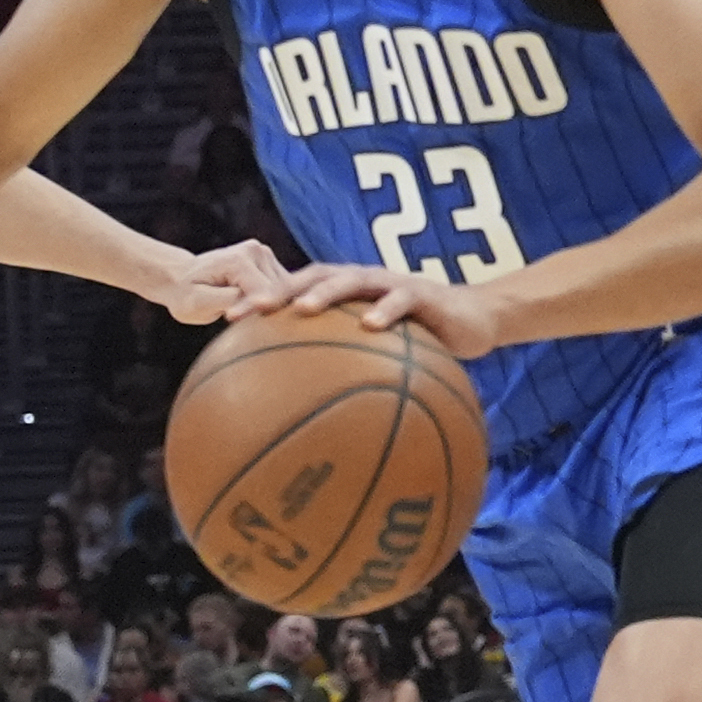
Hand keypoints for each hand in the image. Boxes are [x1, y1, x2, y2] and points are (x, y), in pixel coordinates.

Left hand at [155, 239, 286, 324]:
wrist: (181, 277)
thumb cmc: (185, 295)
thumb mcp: (198, 302)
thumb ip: (227, 300)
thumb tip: (257, 302)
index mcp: (239, 259)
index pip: (265, 295)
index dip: (259, 316)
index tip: (243, 327)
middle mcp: (257, 251)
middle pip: (279, 294)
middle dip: (269, 313)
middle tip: (248, 327)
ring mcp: (266, 255)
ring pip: (285, 293)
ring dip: (275, 310)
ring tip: (250, 320)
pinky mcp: (271, 264)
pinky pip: (283, 291)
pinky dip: (275, 305)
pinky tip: (259, 314)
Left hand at [233, 260, 508, 357]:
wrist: (476, 320)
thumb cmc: (420, 343)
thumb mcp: (379, 359)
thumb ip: (346, 375)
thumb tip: (304, 422)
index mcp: (343, 297)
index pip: (293, 291)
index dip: (261, 301)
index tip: (225, 321)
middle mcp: (361, 284)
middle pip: (311, 279)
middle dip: (279, 291)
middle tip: (250, 311)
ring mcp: (391, 284)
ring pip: (352, 280)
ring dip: (326, 291)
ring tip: (302, 308)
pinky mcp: (424, 293)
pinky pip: (402, 300)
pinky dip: (386, 311)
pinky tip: (372, 327)